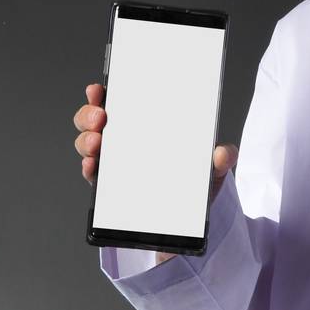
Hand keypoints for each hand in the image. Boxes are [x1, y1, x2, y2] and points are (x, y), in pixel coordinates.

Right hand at [75, 82, 237, 264]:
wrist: (190, 220)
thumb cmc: (195, 182)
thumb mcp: (212, 166)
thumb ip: (223, 157)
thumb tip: (222, 153)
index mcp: (144, 126)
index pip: (118, 103)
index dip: (102, 94)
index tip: (99, 89)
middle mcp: (123, 141)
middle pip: (93, 121)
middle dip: (89, 114)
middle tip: (100, 117)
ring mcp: (114, 164)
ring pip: (88, 145)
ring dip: (86, 141)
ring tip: (96, 143)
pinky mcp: (110, 189)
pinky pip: (92, 176)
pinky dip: (88, 169)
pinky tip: (91, 166)